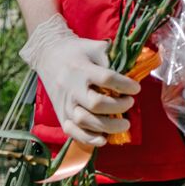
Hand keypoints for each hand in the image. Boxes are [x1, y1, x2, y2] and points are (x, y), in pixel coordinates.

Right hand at [19, 14, 139, 145]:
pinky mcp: (61, 115)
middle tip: (130, 103)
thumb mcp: (95, 47)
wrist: (48, 55)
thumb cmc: (77, 51)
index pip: (107, 79)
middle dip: (118, 107)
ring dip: (107, 126)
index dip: (125, 85)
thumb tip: (133, 72)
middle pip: (96, 104)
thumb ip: (112, 58)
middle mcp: (71, 88)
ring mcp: (65, 104)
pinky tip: (104, 139)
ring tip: (124, 123)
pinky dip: (88, 139)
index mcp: (82, 68)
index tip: (136, 88)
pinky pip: (73, 132)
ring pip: (85, 121)